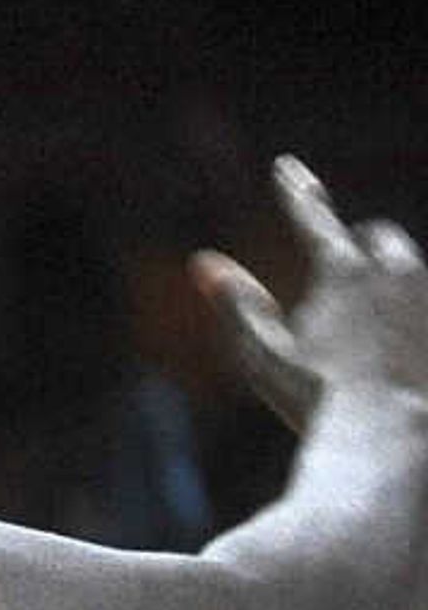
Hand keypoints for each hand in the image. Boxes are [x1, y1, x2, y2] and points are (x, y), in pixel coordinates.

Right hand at [195, 157, 427, 433]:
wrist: (394, 440)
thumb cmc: (318, 402)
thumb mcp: (263, 357)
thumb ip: (237, 305)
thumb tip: (204, 263)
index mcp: (342, 271)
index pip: (312, 216)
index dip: (295, 192)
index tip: (286, 169)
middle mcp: (395, 271)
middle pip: (376, 238)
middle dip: (358, 247)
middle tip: (344, 263)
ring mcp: (425, 298)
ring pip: (408, 269)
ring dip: (390, 279)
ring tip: (375, 313)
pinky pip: (420, 308)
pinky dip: (408, 316)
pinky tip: (399, 343)